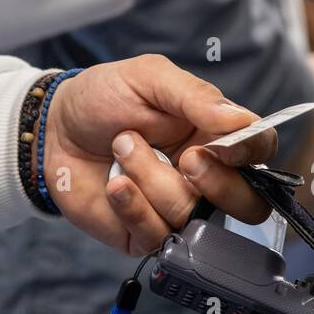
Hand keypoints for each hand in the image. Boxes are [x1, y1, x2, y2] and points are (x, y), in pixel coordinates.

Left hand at [39, 55, 275, 255]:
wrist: (52, 129)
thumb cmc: (104, 97)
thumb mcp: (150, 78)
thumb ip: (197, 97)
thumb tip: (242, 120)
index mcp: (217, 136)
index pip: (261, 153)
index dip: (252, 154)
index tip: (225, 145)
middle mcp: (207, 177)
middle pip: (248, 205)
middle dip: (217, 184)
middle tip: (184, 158)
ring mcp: (179, 209)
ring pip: (194, 216)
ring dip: (154, 180)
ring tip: (122, 149)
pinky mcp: (148, 234)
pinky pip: (158, 235)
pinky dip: (133, 206)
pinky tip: (115, 185)